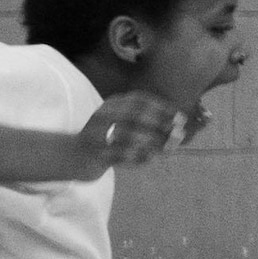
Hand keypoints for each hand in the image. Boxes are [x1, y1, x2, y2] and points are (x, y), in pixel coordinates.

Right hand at [68, 93, 192, 177]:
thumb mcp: (125, 124)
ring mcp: (97, 135)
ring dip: (154, 143)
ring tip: (168, 149)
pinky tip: (152, 159)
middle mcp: (103, 115)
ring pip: (129, 136)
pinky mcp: (97, 155)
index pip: (139, 99)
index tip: (180, 117)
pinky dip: (141, 158)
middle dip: (160, 123)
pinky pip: (123, 156)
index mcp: (112, 104)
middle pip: (134, 114)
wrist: (76, 157)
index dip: (162, 107)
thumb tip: (179, 127)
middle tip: (178, 133)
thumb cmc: (108, 140)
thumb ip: (149, 124)